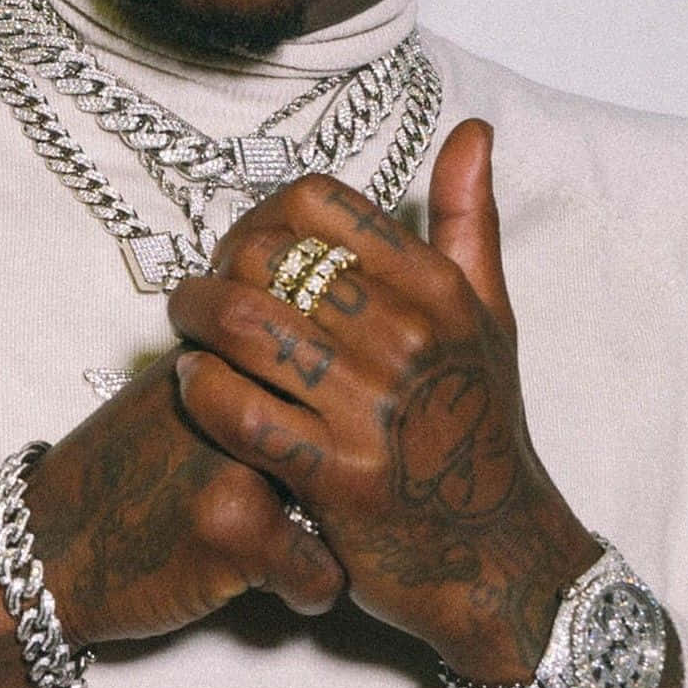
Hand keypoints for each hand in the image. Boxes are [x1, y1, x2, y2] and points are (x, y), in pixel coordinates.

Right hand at [26, 351, 345, 647]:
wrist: (46, 550)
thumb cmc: (118, 480)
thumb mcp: (175, 399)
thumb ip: (247, 376)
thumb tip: (339, 380)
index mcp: (229, 353)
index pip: (341, 363)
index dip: (352, 412)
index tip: (343, 442)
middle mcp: (242, 392)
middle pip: (360, 433)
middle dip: (362, 471)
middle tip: (333, 506)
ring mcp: (242, 460)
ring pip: (355, 503)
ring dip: (343, 535)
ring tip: (303, 548)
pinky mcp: (238, 530)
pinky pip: (326, 573)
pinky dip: (309, 592)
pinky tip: (275, 588)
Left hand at [166, 121, 597, 683]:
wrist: (500, 556)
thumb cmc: (482, 428)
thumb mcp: (490, 317)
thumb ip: (470, 219)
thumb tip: (473, 130)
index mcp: (439, 289)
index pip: (318, 202)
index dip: (261, 215)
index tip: (250, 249)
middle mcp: (409, 338)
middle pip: (267, 256)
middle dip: (217, 266)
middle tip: (204, 292)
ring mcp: (372, 409)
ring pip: (244, 326)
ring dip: (193, 320)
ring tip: (186, 331)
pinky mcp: (336, 477)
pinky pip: (238, 409)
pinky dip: (199, 389)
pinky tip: (193, 385)